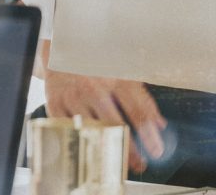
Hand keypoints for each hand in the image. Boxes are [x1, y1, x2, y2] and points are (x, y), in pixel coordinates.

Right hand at [44, 69, 167, 174]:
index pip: (136, 109)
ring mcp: (73, 97)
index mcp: (114, 77)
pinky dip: (81, 145)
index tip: (156, 151)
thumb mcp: (123, 74)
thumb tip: (159, 125)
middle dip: (130, 149)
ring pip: (91, 131)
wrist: (62, 52)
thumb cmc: (97, 66)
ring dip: (107, 151)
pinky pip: (70, 132)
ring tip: (119, 164)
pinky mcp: (55, 105)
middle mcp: (93, 87)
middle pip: (114, 124)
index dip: (147, 133)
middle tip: (139, 163)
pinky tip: (91, 155)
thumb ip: (142, 99)